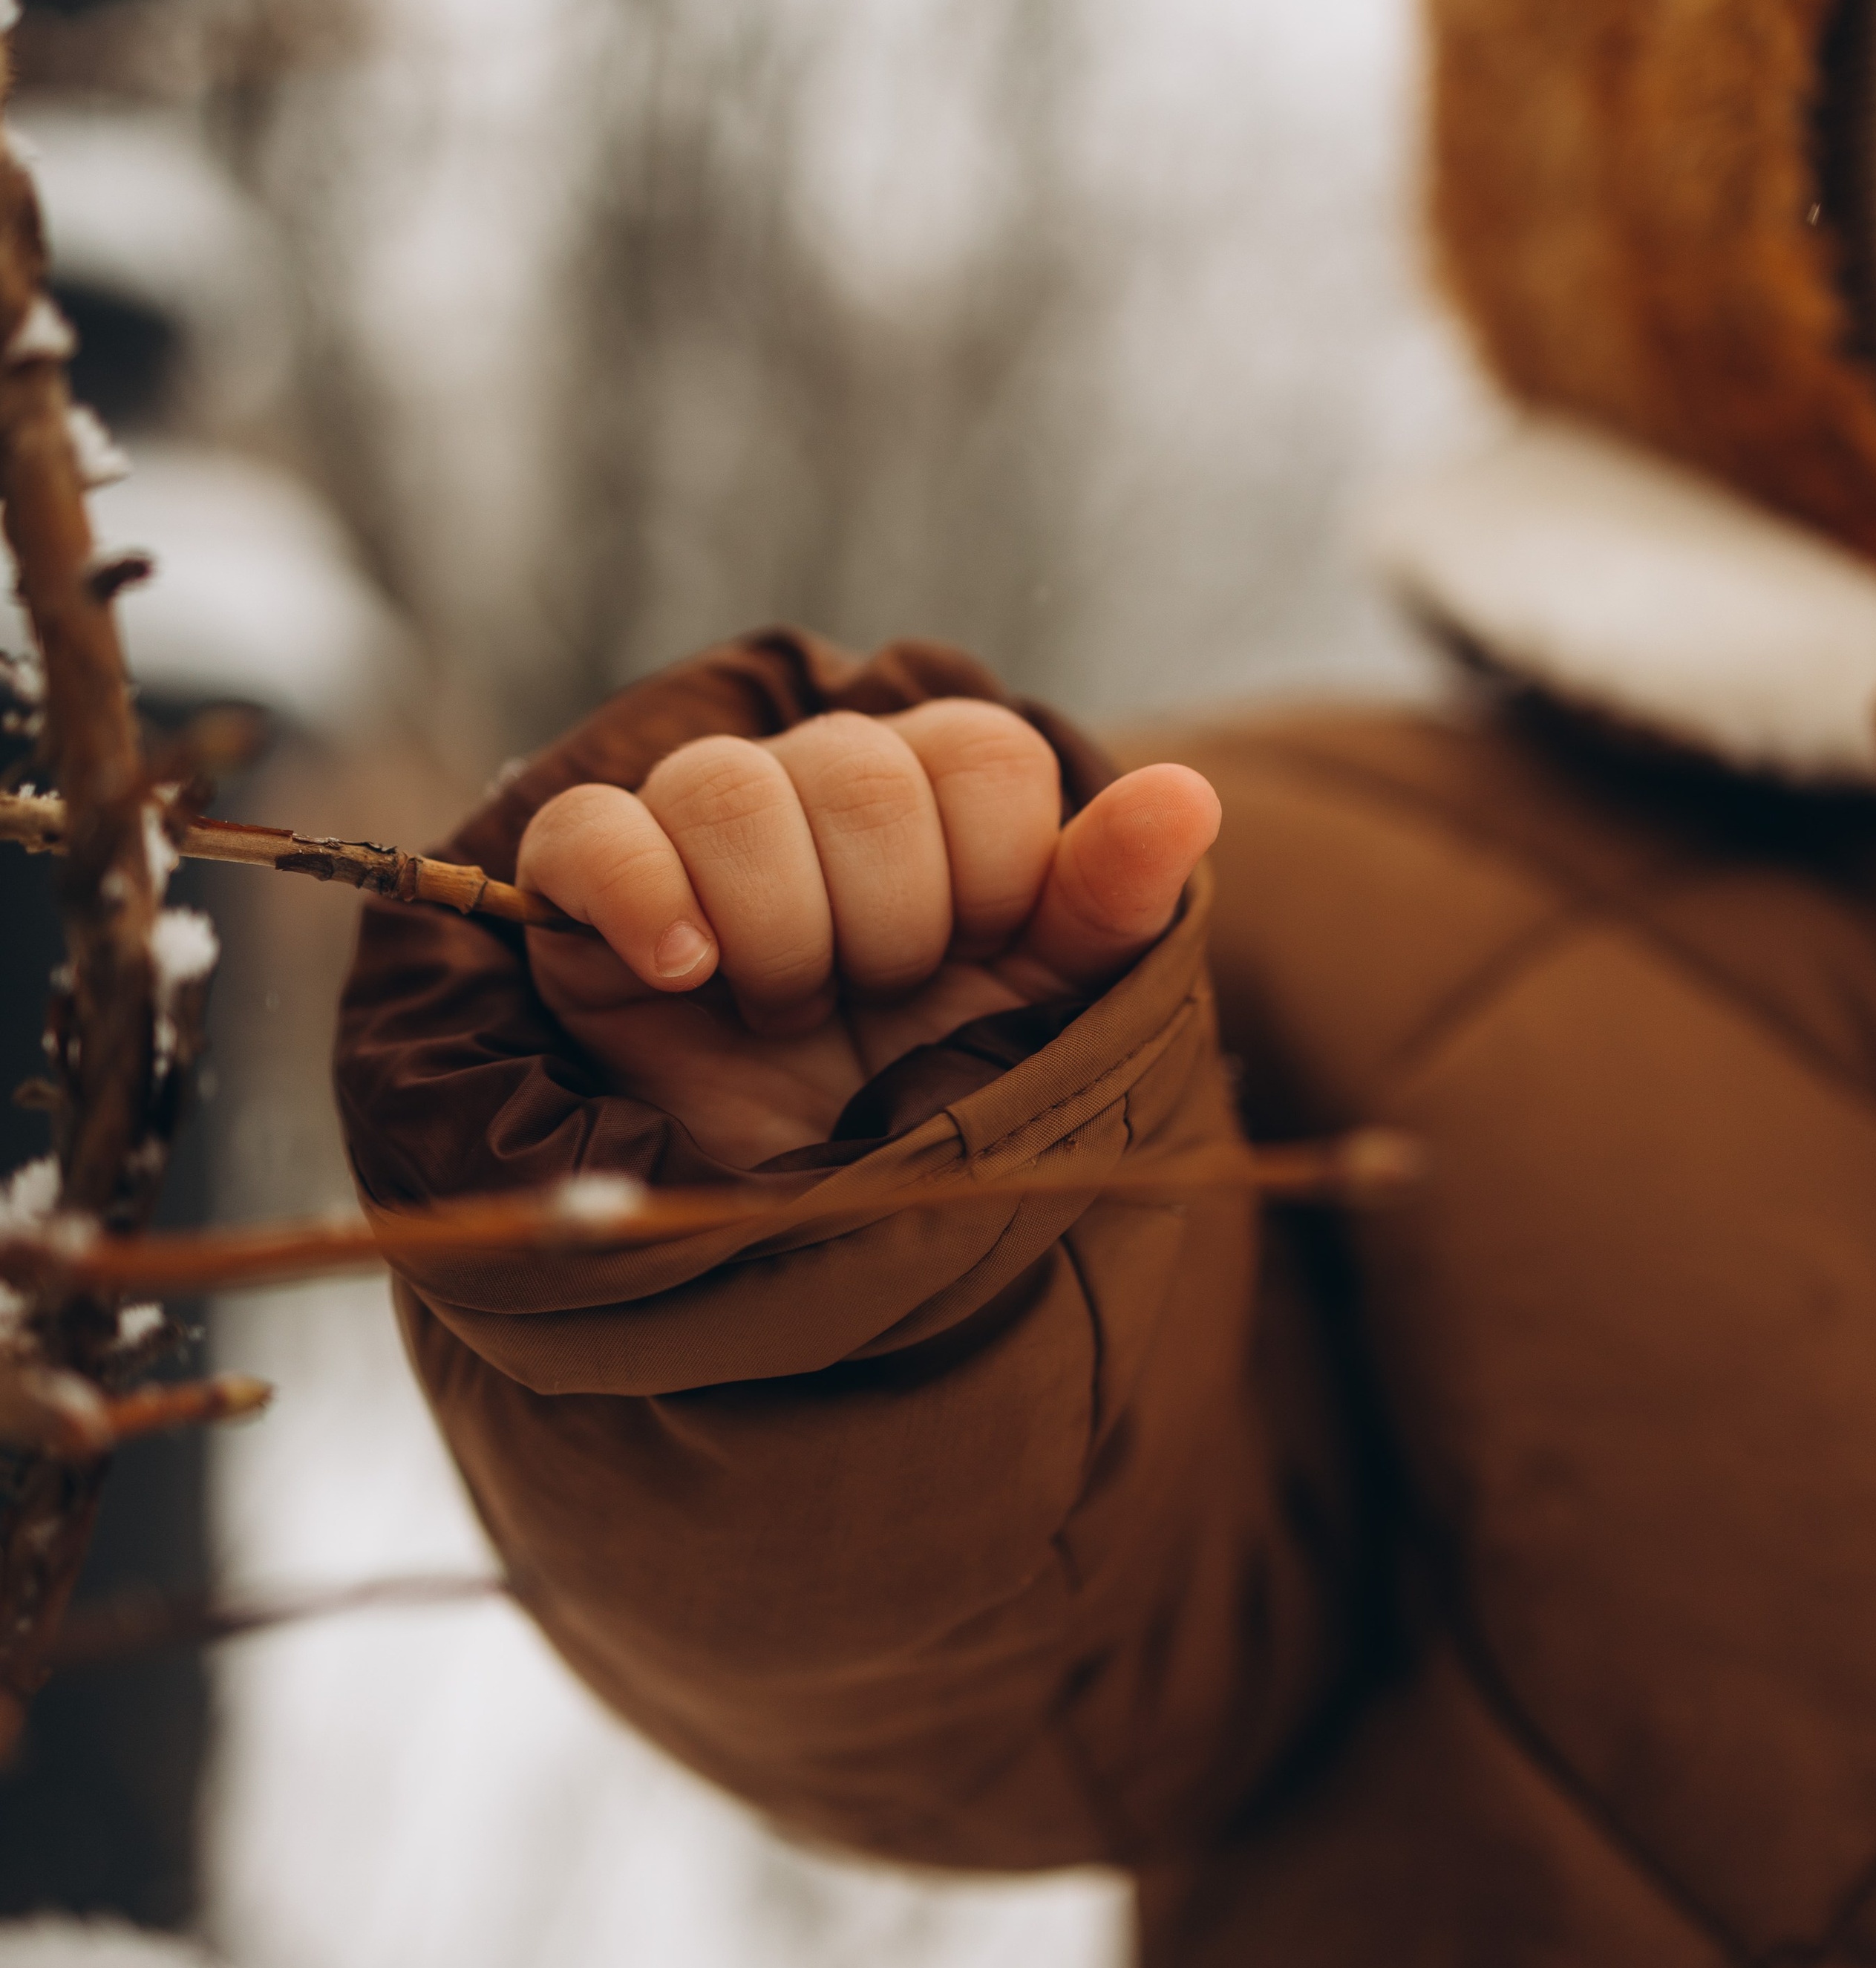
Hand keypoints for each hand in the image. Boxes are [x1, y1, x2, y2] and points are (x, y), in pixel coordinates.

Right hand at [517, 702, 1219, 1165]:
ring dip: (778, 926)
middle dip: (887, 918)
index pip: (981, 752)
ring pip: (725, 788)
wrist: (801, 1215)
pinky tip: (687, 970)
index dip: (990, 867)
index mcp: (938, 797)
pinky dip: (642, 891)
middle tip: (873, 1003)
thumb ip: (1112, 905)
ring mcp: (697, 828)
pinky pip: (591, 828)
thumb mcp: (1043, 1017)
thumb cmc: (929, 1099)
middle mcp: (818, 788)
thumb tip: (1191, 795)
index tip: (974, 956)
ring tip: (783, 1010)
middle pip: (856, 768)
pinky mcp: (593, 884)